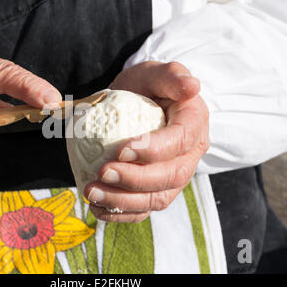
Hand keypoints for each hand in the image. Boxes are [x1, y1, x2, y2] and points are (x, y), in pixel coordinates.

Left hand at [84, 61, 209, 221]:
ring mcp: (174, 176)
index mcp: (194, 123)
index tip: (122, 149)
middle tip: (102, 173)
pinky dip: (121, 214)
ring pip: (157, 199)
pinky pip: (144, 210)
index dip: (154, 149)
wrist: (139, 104)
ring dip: (123, 201)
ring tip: (92, 193)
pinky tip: (97, 209)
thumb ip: (171, 75)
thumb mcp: (155, 73)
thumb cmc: (147, 86)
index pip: (181, 141)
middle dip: (135, 180)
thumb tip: (192, 86)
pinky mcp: (157, 190)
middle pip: (171, 176)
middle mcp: (190, 155)